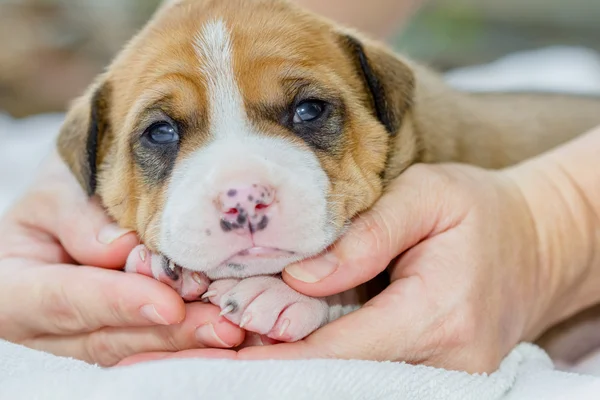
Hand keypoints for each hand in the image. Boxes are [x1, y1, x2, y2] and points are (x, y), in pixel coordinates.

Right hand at [0, 152, 243, 365]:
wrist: (73, 201)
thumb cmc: (63, 188)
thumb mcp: (60, 188)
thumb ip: (80, 218)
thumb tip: (120, 251)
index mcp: (12, 284)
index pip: (61, 298)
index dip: (115, 303)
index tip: (167, 304)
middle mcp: (42, 322)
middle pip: (103, 337)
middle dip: (164, 334)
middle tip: (219, 325)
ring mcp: (78, 335)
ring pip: (131, 349)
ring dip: (183, 344)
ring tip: (229, 332)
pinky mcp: (114, 333)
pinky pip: (149, 345)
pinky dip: (186, 342)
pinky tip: (222, 336)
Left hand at [119, 160, 592, 372]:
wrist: (535, 244)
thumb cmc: (481, 212)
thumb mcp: (428, 198)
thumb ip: (365, 237)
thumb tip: (300, 277)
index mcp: (436, 315)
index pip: (336, 350)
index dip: (269, 352)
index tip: (209, 347)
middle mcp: (438, 362)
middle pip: (333, 376)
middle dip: (263, 367)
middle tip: (193, 355)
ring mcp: (440, 377)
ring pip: (346, 379)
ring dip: (283, 366)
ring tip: (217, 349)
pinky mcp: (434, 373)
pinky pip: (364, 372)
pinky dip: (317, 362)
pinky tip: (274, 347)